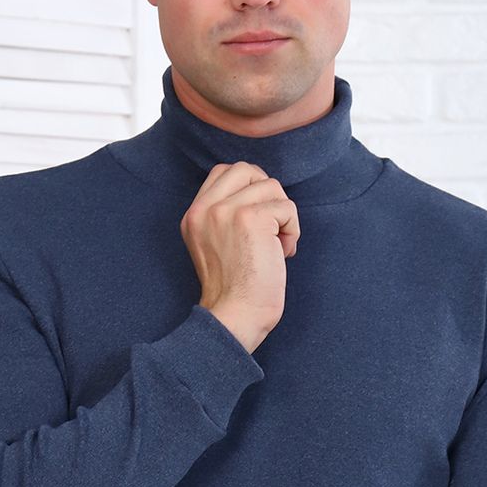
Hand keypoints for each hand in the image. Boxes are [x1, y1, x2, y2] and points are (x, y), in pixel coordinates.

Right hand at [181, 160, 299, 354]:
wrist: (235, 316)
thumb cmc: (236, 289)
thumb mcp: (217, 244)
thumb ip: (227, 215)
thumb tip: (265, 190)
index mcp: (194, 215)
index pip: (223, 172)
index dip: (249, 187)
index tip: (258, 218)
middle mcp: (205, 209)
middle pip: (247, 170)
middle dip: (268, 194)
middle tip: (271, 226)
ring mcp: (226, 210)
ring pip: (271, 186)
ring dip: (283, 216)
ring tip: (276, 246)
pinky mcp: (250, 218)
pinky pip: (286, 207)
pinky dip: (292, 230)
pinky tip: (283, 253)